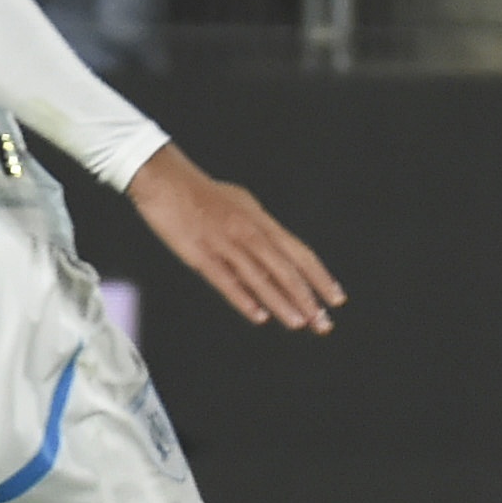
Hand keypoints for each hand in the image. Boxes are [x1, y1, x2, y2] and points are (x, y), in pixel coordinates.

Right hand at [129, 146, 343, 332]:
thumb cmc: (205, 193)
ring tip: (299, 323)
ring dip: (281, 302)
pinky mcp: (200, 254)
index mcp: (262, 221)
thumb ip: (263, 229)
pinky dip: (243, 298)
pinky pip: (225, 280)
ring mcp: (225, 243)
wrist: (165, 179)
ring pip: (259, 277)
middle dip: (307, 298)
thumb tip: (282, 249)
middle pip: (285, 269)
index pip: (300, 254)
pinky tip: (258, 315)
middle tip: (323, 323)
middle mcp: (249, 232)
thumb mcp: (244, 203)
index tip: (336, 299)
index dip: (320, 278)